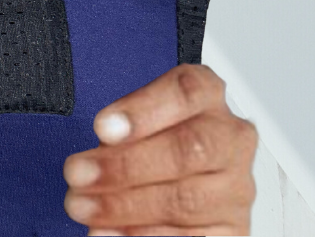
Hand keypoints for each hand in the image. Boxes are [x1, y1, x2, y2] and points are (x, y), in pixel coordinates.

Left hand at [63, 64, 256, 234]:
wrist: (189, 172)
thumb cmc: (156, 134)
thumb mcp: (136, 116)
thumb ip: (121, 130)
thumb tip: (95, 158)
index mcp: (207, 94)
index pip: (185, 91)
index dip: (142, 110)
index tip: (101, 129)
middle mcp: (231, 138)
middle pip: (188, 149)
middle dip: (125, 166)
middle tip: (77, 174)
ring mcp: (237, 188)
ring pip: (186, 199)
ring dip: (125, 207)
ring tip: (83, 207)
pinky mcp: (233, 229)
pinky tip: (111, 234)